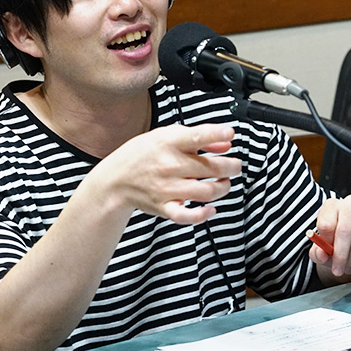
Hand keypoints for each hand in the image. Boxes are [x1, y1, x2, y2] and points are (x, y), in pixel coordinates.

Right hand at [85, 124, 241, 224]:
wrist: (116, 179)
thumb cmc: (143, 154)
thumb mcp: (167, 136)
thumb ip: (199, 138)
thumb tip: (226, 143)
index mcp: (169, 142)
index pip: (197, 136)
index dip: (217, 134)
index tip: (230, 134)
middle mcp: (169, 165)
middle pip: (211, 168)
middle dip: (231, 167)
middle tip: (234, 166)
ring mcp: (167, 188)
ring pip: (207, 192)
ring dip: (223, 187)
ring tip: (224, 182)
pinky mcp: (164, 207)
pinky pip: (187, 216)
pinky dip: (202, 215)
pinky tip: (210, 208)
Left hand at [310, 195, 350, 284]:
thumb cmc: (337, 243)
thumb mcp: (323, 249)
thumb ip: (317, 253)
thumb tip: (321, 254)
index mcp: (332, 206)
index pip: (326, 224)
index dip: (326, 243)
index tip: (326, 256)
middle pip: (344, 230)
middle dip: (341, 256)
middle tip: (338, 271)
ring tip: (349, 266)